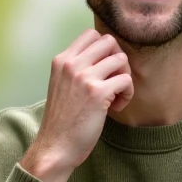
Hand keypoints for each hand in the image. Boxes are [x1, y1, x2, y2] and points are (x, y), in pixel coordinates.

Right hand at [20, 30, 133, 181]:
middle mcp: (71, 64)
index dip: (104, 50)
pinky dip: (127, 94)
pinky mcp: (97, 93)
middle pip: (109, 41)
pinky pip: (126, 80)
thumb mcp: (61, 85)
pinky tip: (115, 107)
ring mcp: (84, 77)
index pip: (91, 34)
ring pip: (121, 59)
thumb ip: (76, 68)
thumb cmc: (62, 120)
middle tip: (113, 81)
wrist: (55, 147)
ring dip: (124, 78)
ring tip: (115, 96)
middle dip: (117, 60)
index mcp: (61, 60)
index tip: (103, 70)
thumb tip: (105, 55)